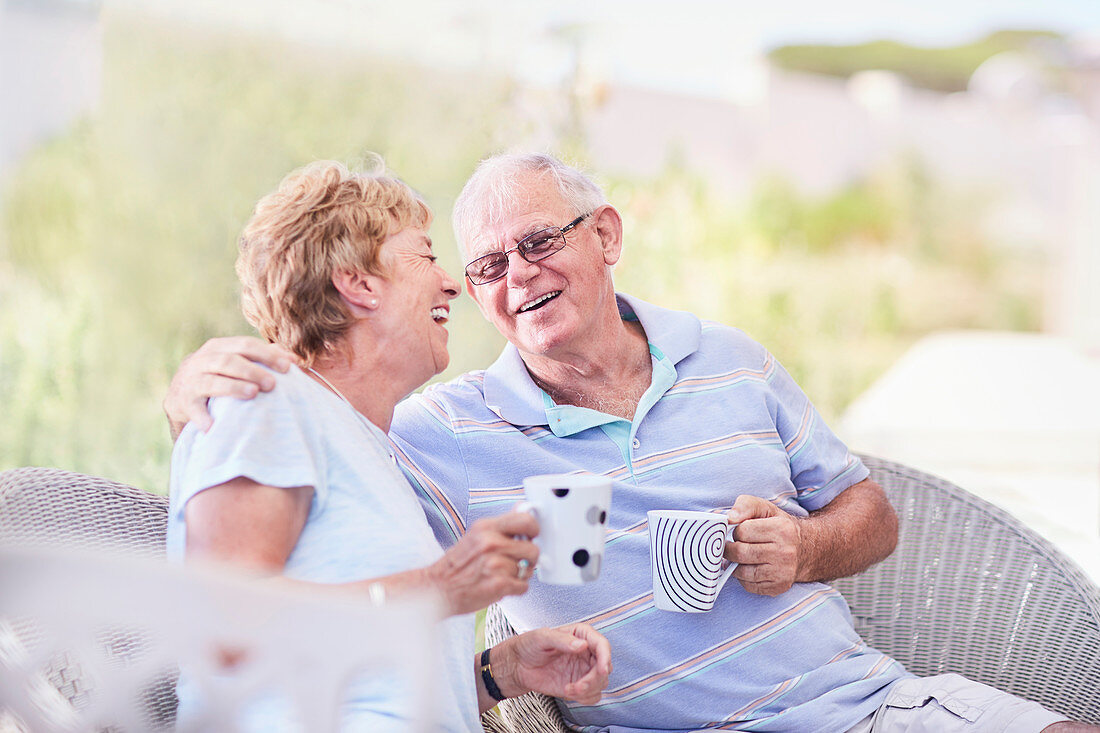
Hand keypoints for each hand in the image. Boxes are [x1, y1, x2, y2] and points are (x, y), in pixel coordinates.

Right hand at [164, 336, 295, 436]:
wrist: (180, 394)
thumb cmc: (219, 375)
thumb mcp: (236, 362)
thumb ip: (262, 358)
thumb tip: (294, 359)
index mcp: (219, 347)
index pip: (245, 345)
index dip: (267, 354)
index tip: (288, 367)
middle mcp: (203, 360)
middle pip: (229, 361)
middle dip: (253, 371)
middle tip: (272, 384)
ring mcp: (191, 380)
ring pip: (212, 381)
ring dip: (233, 387)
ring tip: (252, 394)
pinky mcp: (183, 402)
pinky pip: (194, 409)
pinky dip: (203, 417)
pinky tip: (214, 426)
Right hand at [426, 511, 539, 615]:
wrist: (438, 589)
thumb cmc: (458, 564)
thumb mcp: (476, 535)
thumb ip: (501, 524)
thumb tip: (522, 507)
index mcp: (486, 527)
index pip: (525, 519)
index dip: (534, 529)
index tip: (530, 536)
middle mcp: (491, 543)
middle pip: (533, 548)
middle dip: (530, 557)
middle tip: (519, 560)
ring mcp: (495, 564)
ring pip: (528, 569)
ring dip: (519, 575)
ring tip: (503, 575)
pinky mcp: (499, 584)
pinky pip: (523, 586)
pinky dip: (515, 589)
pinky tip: (501, 585)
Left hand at [494, 623, 610, 704]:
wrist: (518, 665)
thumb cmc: (529, 645)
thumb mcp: (542, 637)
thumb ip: (562, 640)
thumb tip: (582, 645)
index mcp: (581, 635)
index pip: (602, 645)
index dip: (605, 657)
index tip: (601, 670)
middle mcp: (587, 652)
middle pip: (605, 667)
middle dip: (594, 679)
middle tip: (579, 686)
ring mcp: (584, 669)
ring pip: (601, 682)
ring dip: (589, 690)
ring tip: (569, 689)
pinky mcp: (579, 685)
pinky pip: (593, 694)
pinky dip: (586, 697)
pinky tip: (570, 692)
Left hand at [724, 495, 801, 595]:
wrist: (805, 549)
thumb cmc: (779, 526)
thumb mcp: (765, 508)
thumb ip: (745, 505)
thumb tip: (729, 518)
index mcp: (782, 529)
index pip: (742, 531)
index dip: (737, 531)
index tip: (740, 532)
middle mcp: (785, 552)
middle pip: (740, 553)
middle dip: (730, 549)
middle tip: (731, 546)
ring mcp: (783, 572)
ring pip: (742, 572)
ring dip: (735, 565)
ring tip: (738, 557)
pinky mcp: (779, 587)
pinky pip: (749, 586)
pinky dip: (743, 578)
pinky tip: (749, 568)